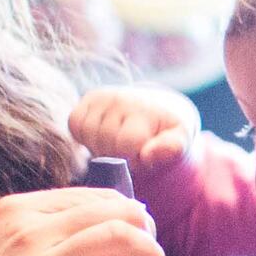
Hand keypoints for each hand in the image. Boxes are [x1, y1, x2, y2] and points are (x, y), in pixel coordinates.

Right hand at [69, 83, 200, 173]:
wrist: (162, 109)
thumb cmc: (169, 133)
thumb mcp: (180, 142)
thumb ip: (171, 149)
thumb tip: (149, 155)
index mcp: (146, 109)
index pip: (125, 145)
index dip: (134, 159)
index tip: (145, 156)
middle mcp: (123, 97)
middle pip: (104, 142)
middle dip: (117, 155)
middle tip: (131, 152)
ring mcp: (105, 96)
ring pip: (87, 134)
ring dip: (100, 147)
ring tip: (118, 144)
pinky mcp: (90, 97)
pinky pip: (75, 124)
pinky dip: (85, 135)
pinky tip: (103, 136)